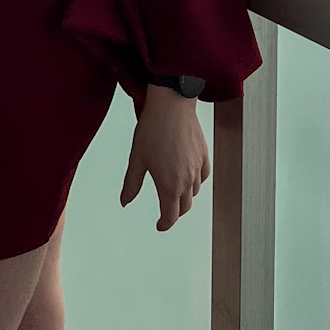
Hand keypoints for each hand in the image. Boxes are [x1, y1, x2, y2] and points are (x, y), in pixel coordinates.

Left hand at [120, 85, 210, 230]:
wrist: (171, 104)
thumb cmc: (152, 129)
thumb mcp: (136, 158)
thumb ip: (131, 184)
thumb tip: (125, 201)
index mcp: (169, 185)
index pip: (170, 216)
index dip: (164, 224)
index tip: (160, 225)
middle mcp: (186, 180)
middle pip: (184, 207)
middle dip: (174, 213)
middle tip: (166, 212)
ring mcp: (197, 168)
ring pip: (194, 192)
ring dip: (185, 197)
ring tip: (174, 192)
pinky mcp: (204, 155)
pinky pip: (203, 176)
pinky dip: (197, 181)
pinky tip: (190, 176)